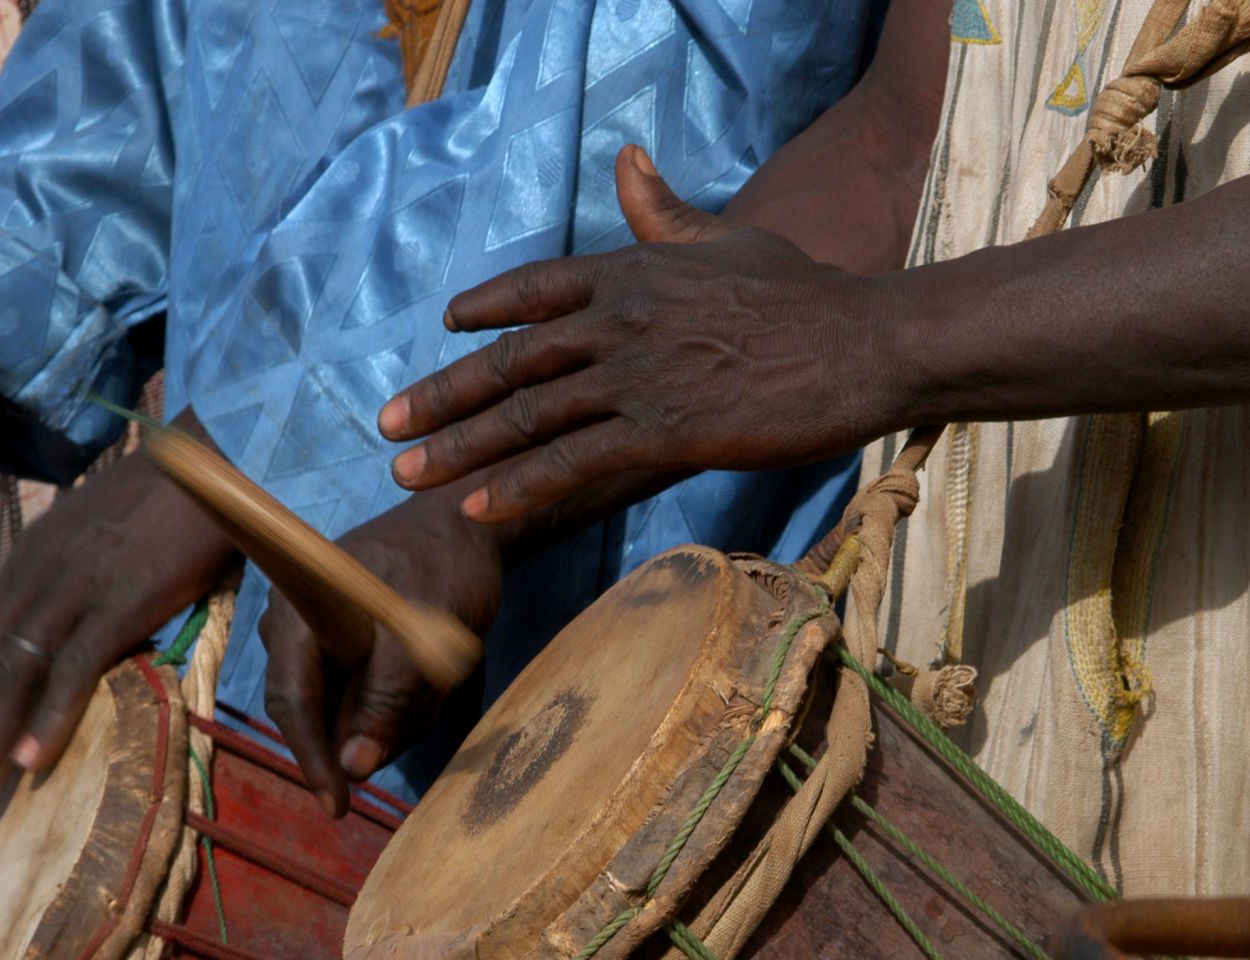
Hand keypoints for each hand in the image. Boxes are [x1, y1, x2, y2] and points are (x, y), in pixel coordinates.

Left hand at [0, 450, 238, 803]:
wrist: (220, 459)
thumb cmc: (176, 498)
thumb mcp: (106, 532)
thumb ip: (79, 574)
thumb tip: (72, 621)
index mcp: (33, 556)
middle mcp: (40, 571)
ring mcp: (78, 585)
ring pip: (13, 671)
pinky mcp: (123, 599)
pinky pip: (74, 667)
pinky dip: (48, 716)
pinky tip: (30, 761)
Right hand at [261, 490, 501, 816]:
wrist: (462, 529)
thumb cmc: (442, 567)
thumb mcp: (424, 634)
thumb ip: (388, 700)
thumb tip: (353, 767)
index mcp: (298, 613)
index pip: (292, 700)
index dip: (312, 757)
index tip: (337, 805)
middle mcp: (293, 630)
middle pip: (320, 714)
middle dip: (374, 726)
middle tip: (430, 698)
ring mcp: (315, 644)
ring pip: (347, 713)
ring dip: (397, 712)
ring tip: (436, 672)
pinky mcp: (340, 655)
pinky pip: (362, 701)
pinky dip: (400, 703)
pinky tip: (429, 676)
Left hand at [378, 146, 897, 523]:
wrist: (861, 345)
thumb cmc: (805, 298)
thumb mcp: (728, 241)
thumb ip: (667, 214)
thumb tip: (625, 162)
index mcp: (634, 270)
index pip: (537, 287)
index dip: (487, 308)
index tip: (447, 325)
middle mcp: (622, 319)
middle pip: (511, 360)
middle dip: (442, 395)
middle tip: (388, 424)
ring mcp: (639, 376)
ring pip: (528, 416)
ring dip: (459, 450)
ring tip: (407, 476)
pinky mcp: (665, 431)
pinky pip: (573, 463)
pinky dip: (519, 487)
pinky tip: (477, 508)